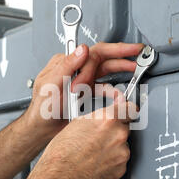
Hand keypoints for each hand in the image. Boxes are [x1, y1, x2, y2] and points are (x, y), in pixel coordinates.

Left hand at [23, 42, 143, 141]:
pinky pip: (103, 88)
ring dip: (120, 68)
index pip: (92, 52)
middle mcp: (74, 69)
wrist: (42, 129)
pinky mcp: (85, 93)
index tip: (127, 49)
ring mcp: (80, 81)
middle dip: (121, 54)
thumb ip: (67, 66)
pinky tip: (120, 93)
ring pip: (105, 70)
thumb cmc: (41, 109)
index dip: (112, 50)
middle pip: (102, 57)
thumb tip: (83, 49)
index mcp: (65, 62)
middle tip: (137, 52)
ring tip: (134, 67)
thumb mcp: (51, 85)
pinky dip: (113, 90)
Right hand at [29, 101, 135, 178]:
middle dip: (114, 132)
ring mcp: (122, 153)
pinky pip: (120, 161)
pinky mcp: (121, 169)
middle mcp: (118, 135)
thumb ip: (98, 117)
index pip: (130, 109)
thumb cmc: (62, 152)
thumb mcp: (77, 123)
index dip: (127, 111)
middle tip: (98, 138)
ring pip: (122, 146)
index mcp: (108, 120)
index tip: (127, 113)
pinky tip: (96, 162)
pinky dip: (111, 162)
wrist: (59, 177)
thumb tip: (105, 116)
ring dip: (112, 148)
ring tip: (93, 153)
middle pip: (124, 128)